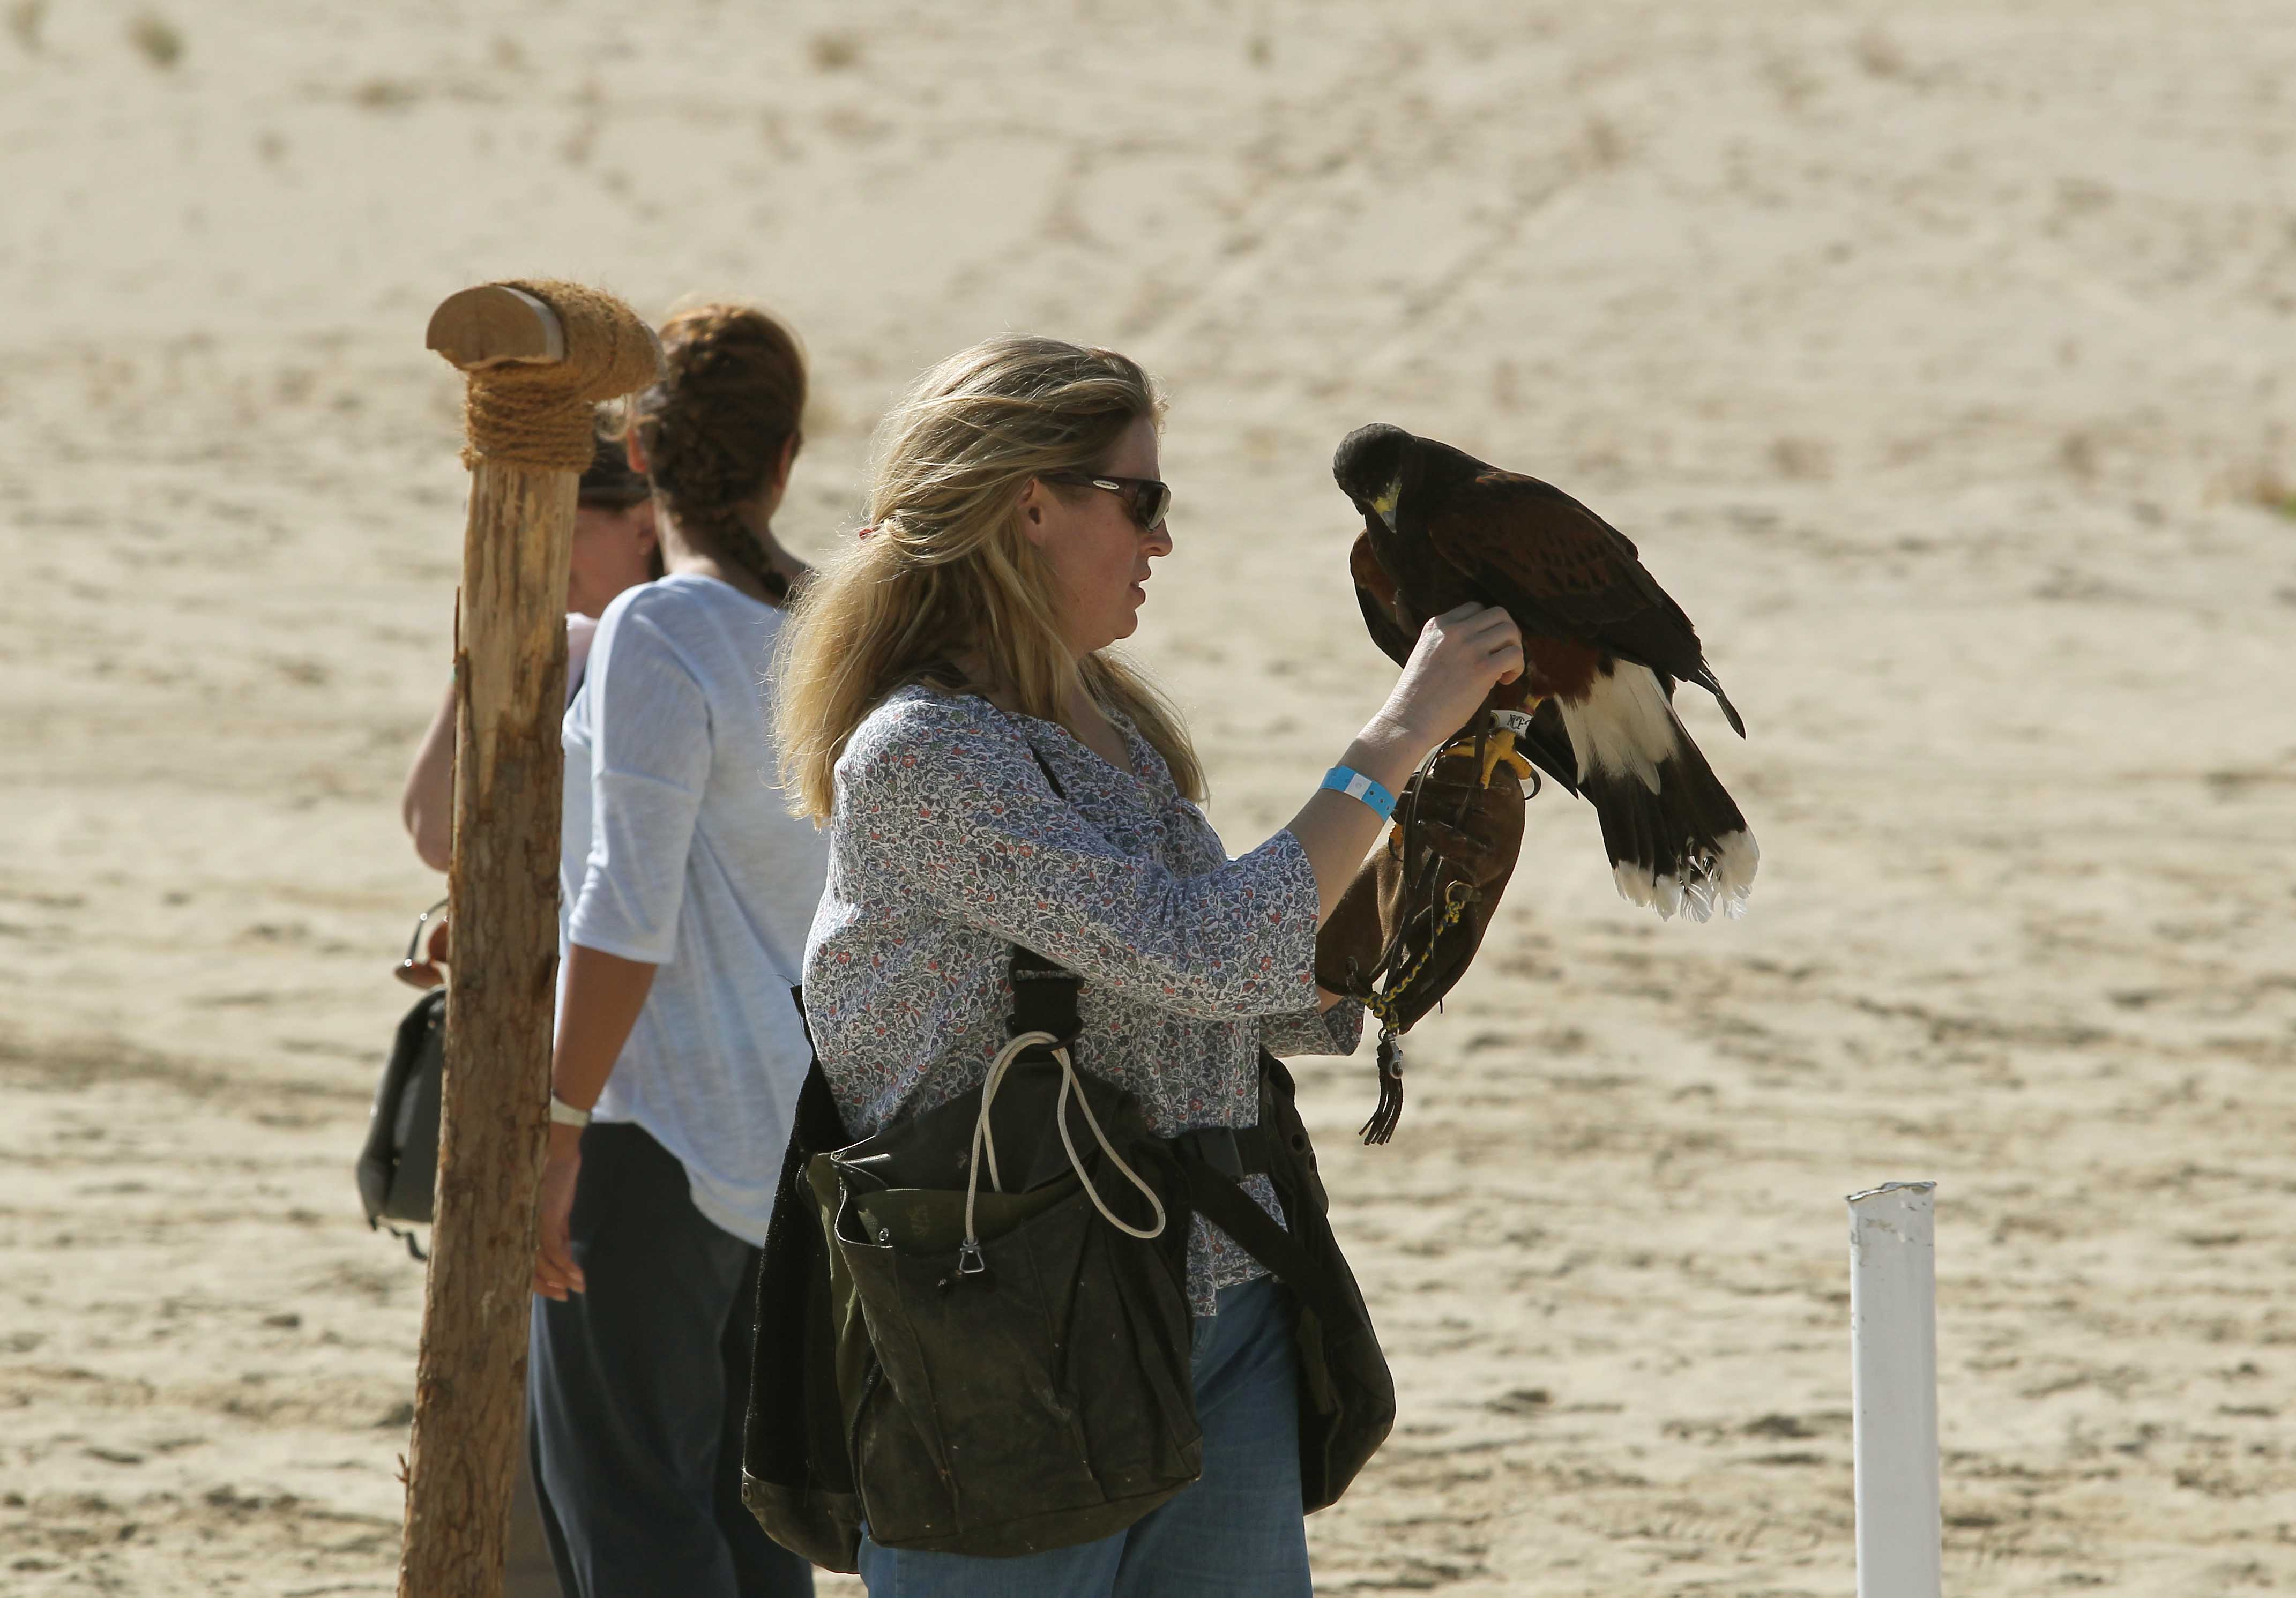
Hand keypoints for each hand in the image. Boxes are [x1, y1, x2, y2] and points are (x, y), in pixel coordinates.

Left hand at [532, 1123, 586, 1299]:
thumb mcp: (557, 1209)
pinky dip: (566, 1265)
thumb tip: (566, 1255)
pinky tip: (577, 1275)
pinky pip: (555, 1249)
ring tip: (575, 1289)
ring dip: (560, 1278)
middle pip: (530, 1268)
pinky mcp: (546, 1218)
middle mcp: (523, 1228)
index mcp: (524, 1227)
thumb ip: (558, 1231)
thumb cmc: (555, 1173)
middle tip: (564, 1297)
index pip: (527, 1262)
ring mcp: (533, 1224)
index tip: (558, 1292)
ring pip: (542, 1263)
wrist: (558, 1147)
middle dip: (547, 1286)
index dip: (540, 1281)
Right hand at [1372, 603, 1522, 757]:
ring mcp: (1469, 647)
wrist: (1408, 720)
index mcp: (1438, 625)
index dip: (1487, 627)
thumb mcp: (1426, 654)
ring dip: (1514, 649)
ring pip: (1510, 630)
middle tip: (1503, 656)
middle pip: (1498, 614)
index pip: (1475, 608)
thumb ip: (1449, 644)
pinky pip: (1515, 654)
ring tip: (1505, 671)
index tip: (1485, 647)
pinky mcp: (1482, 668)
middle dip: (1507, 634)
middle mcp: (1454, 631)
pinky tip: (1504, 682)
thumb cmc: (1417, 697)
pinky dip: (1516, 667)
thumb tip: (1483, 646)